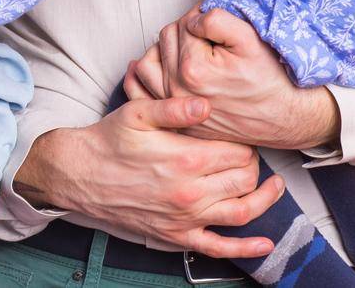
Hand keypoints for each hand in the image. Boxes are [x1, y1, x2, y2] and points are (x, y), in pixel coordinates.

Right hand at [14, 96, 281, 259]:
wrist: (79, 174)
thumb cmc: (108, 141)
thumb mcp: (137, 112)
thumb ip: (176, 107)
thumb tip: (209, 105)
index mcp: (185, 158)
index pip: (238, 152)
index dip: (245, 142)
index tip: (240, 134)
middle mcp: (190, 192)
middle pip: (244, 179)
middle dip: (253, 165)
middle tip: (248, 154)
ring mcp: (185, 218)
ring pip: (242, 212)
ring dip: (265, 199)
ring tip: (276, 186)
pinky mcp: (177, 236)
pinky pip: (219, 248)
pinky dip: (247, 248)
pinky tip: (266, 243)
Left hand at [130, 7, 340, 150]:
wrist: (285, 117)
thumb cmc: (270, 78)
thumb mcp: (249, 39)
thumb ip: (215, 19)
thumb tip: (192, 18)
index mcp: (193, 68)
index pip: (183, 23)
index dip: (201, 16)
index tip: (218, 24)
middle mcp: (177, 90)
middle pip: (166, 39)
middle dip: (185, 31)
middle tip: (210, 37)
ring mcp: (175, 108)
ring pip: (150, 62)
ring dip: (166, 50)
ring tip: (189, 49)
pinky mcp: (177, 121)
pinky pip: (147, 91)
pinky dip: (152, 75)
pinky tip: (167, 68)